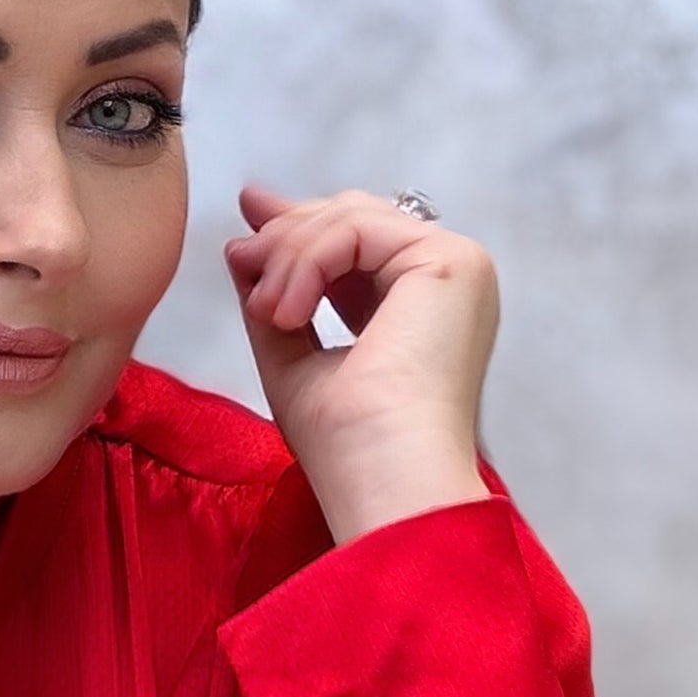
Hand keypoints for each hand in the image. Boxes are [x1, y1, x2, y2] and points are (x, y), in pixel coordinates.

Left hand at [222, 184, 497, 540]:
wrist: (383, 478)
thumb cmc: (347, 446)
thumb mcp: (294, 359)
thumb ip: (277, 298)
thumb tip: (243, 245)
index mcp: (422, 306)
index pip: (357, 242)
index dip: (299, 228)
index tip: (246, 233)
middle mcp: (446, 283)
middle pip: (353, 218)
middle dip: (286, 234)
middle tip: (241, 256)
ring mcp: (456, 267)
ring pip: (348, 220)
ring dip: (288, 258)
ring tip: (265, 313)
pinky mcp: (451, 262)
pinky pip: (356, 232)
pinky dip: (307, 263)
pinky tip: (287, 313)